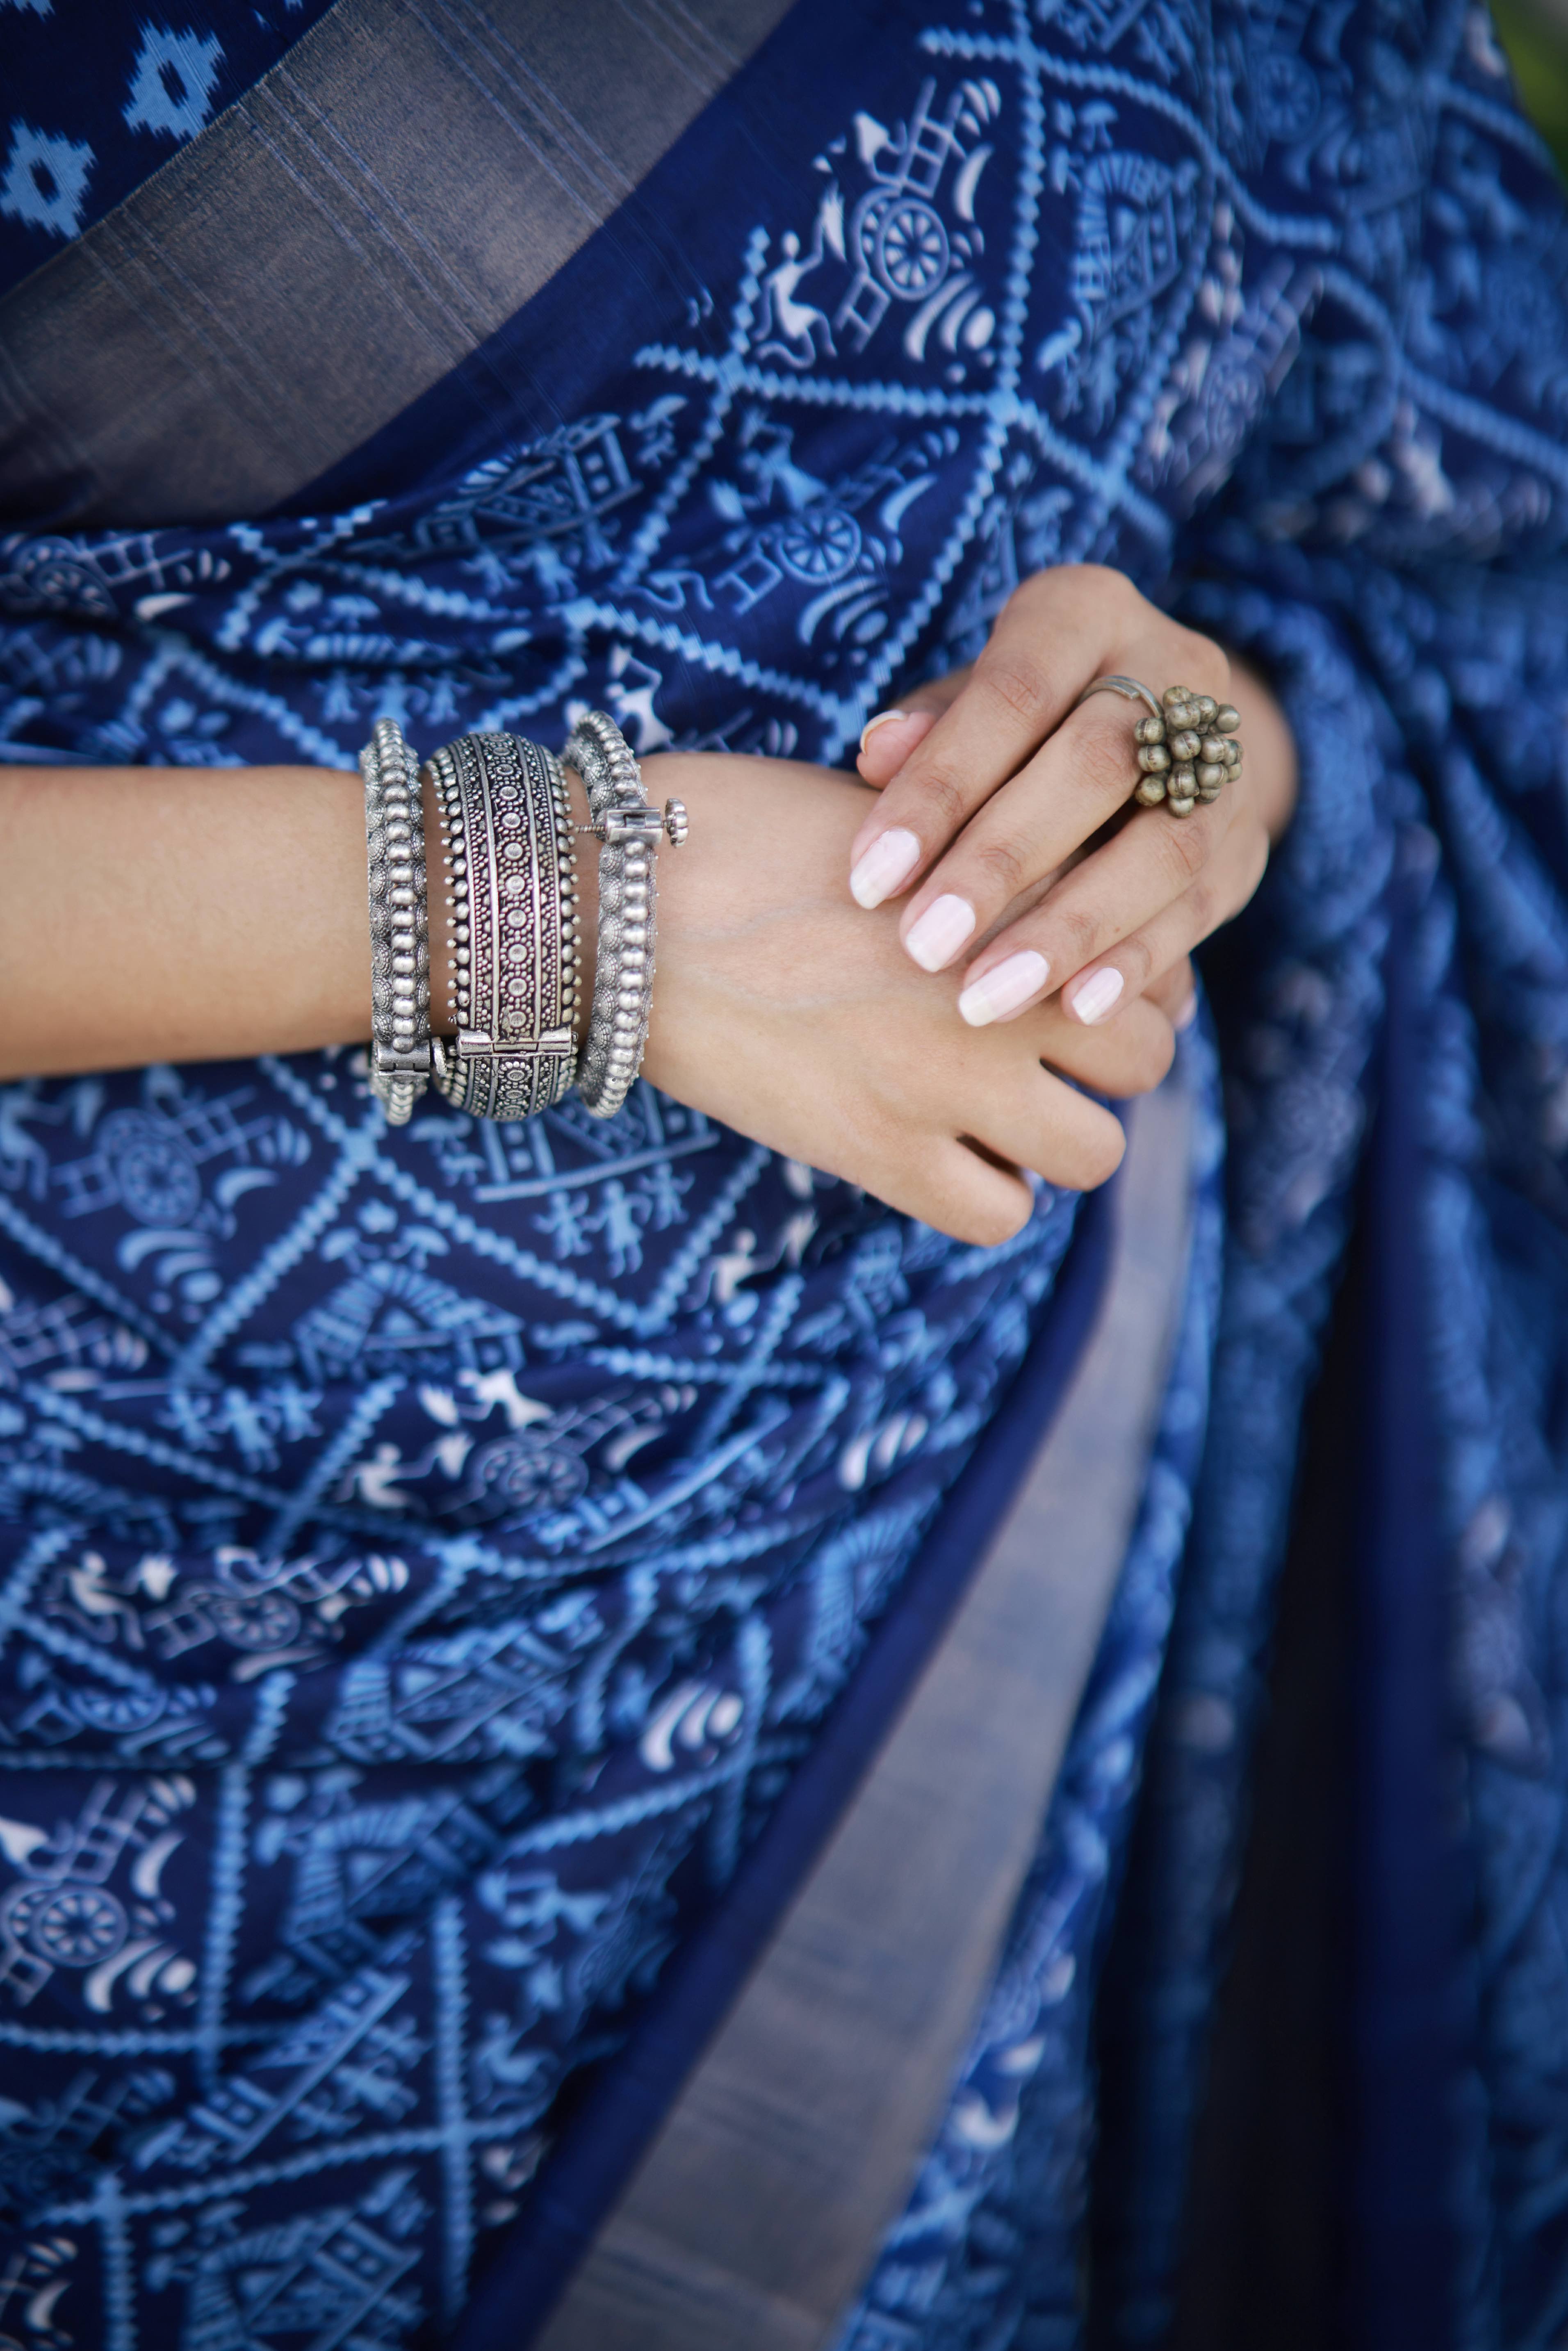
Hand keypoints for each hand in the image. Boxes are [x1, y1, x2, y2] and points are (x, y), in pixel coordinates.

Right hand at [630, 752, 1174, 1243]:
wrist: (614, 909)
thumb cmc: (729, 833)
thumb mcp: (883, 812)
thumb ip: (974, 854)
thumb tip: (1031, 888)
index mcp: (1005, 894)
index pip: (1145, 952)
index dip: (1123, 968)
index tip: (1076, 973)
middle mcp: (1000, 992)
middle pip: (1147, 1056)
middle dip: (1107, 1054)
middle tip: (1044, 1046)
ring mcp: (946, 1083)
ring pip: (1094, 1152)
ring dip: (1060, 1134)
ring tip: (1001, 1108)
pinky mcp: (878, 1154)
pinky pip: (997, 1214)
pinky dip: (988, 1192)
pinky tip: (943, 1152)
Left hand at [849, 565, 1296, 1031]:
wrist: (1144, 729)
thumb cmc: (1012, 720)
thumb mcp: (962, 700)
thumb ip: (928, 729)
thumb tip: (876, 754)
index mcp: (1086, 611)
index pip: (1013, 696)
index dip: (940, 788)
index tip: (869, 879)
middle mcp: (1177, 668)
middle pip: (1099, 765)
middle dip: (1002, 863)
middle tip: (923, 947)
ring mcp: (1226, 756)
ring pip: (1162, 846)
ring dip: (1071, 930)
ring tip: (988, 999)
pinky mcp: (1247, 838)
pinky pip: (1200, 904)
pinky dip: (1137, 961)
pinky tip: (1077, 1011)